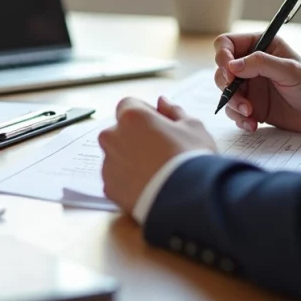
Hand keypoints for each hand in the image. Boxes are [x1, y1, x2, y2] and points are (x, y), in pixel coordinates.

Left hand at [99, 96, 215, 214]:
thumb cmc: (192, 158)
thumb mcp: (192, 127)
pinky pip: (116, 178)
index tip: (160, 125)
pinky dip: (128, 181)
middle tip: (160, 150)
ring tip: (157, 172)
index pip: (128, 105)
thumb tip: (162, 101)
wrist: (187, 199)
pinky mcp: (109, 187)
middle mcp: (112, 137)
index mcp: (130, 117)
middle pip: (119, 131)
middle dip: (135, 136)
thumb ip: (173, 111)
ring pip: (116, 155)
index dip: (145, 113)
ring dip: (130, 159)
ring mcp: (108, 164)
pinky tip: (149, 186)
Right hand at [214, 34, 300, 133]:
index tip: (229, 73)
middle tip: (241, 98)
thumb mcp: (290, 71)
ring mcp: (250, 86)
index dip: (223, 57)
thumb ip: (260, 64)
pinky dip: (239, 118)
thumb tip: (231, 66)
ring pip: (225, 92)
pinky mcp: (251, 105)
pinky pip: (233, 111)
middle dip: (227, 86)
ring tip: (250, 113)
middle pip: (221, 70)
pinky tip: (253, 124)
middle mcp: (251, 65)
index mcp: (260, 47)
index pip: (227, 44)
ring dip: (233, 104)